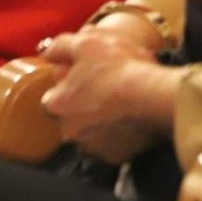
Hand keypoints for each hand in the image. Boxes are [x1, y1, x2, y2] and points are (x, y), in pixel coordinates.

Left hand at [40, 31, 180, 162]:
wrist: (154, 96)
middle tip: (105, 87)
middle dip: (84, 105)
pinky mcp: (115, 157)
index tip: (82, 78)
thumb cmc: (119, 68)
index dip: (67, 87)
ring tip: (121, 102)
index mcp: (57, 104)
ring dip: (101, 120)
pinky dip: (119, 134)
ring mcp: (92, 146)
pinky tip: (130, 117)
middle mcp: (69, 131)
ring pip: (92, 132)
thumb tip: (47, 51)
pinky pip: (113, 145)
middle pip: (71, 117)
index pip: (51, 99)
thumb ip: (61, 46)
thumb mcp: (87, 43)